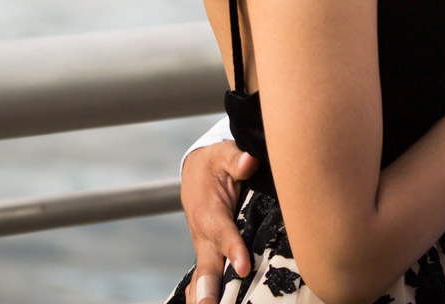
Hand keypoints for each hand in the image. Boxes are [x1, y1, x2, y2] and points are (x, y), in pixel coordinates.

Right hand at [181, 140, 256, 303]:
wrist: (195, 173)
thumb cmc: (214, 164)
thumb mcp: (223, 154)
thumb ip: (236, 159)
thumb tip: (248, 160)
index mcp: (208, 212)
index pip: (223, 233)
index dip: (233, 250)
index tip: (244, 267)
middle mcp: (203, 235)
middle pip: (207, 264)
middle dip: (209, 287)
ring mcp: (204, 248)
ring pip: (203, 275)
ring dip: (204, 294)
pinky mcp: (209, 254)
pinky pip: (204, 277)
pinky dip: (201, 294)